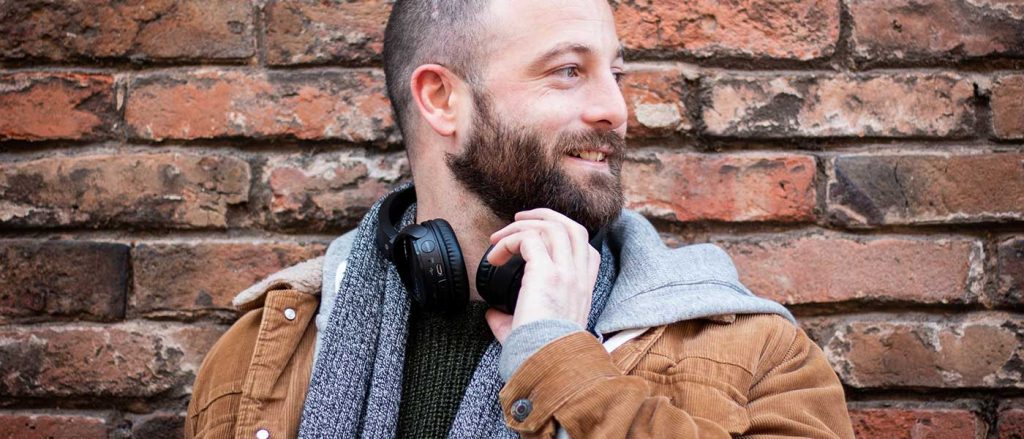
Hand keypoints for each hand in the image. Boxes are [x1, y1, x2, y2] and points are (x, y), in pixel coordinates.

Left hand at [483, 208, 600, 343]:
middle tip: (519, 219)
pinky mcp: (547, 274)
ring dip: (522, 225)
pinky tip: (495, 256)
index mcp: (582, 292)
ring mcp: (566, 274)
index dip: (566, 235)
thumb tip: (493, 313)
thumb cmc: (540, 354)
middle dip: (545, 216)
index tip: (540, 238)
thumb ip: (513, 320)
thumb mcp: (532, 332)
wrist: (546, 366)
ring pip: (553, 226)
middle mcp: (578, 279)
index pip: (588, 250)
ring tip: (498, 238)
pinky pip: (529, 238)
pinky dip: (509, 240)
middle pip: (572, 227)